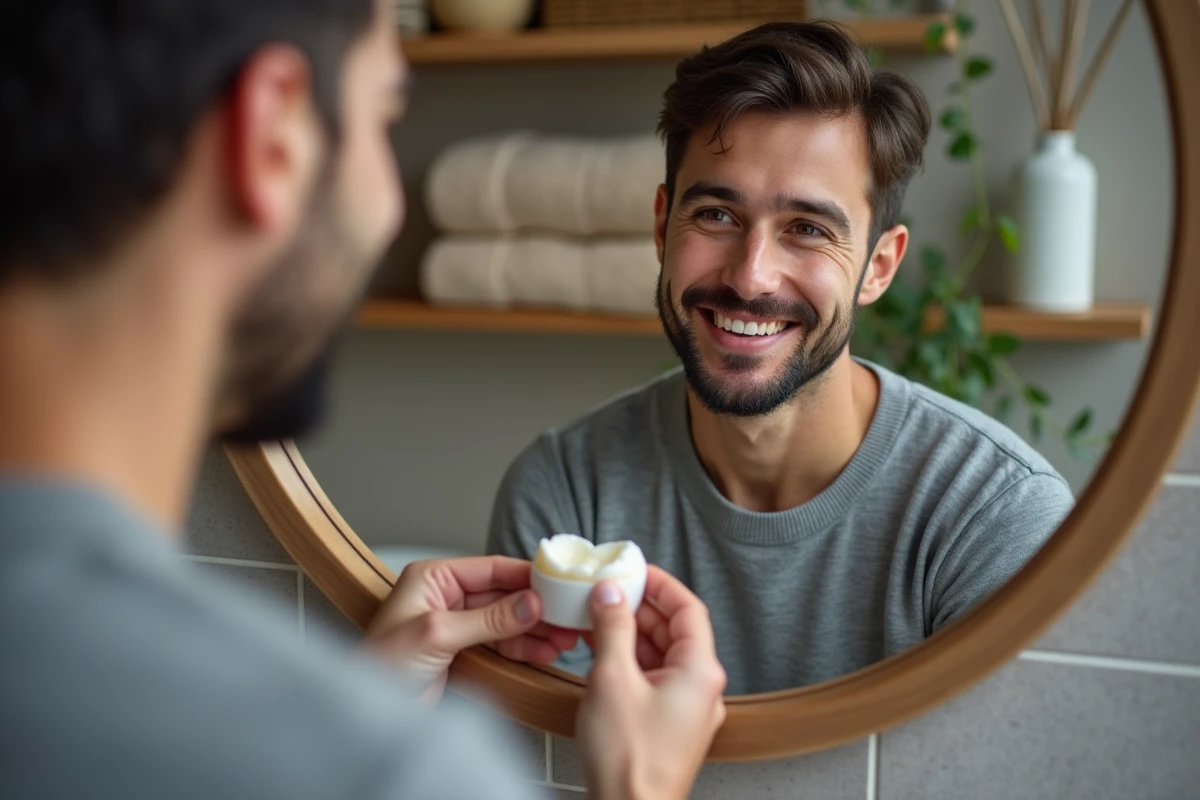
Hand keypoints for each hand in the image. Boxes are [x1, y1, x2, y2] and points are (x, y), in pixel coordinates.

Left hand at [363, 556, 578, 701]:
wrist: (366, 713)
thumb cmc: (380, 665)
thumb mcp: (437, 634)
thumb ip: (488, 618)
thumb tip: (531, 602)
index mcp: (433, 578)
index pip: (490, 568)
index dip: (527, 576)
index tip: (559, 583)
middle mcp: (445, 597)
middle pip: (503, 594)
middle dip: (537, 607)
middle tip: (568, 616)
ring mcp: (455, 625)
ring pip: (506, 621)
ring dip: (535, 629)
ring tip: (564, 638)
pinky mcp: (461, 652)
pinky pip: (500, 643)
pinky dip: (523, 647)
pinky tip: (544, 651)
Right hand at [575, 566, 726, 799]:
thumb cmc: (630, 761)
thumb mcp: (612, 680)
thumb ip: (612, 629)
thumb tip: (611, 594)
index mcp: (700, 671)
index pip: (687, 608)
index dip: (660, 583)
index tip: (635, 570)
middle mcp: (702, 688)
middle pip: (675, 629)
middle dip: (640, 607)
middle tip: (609, 591)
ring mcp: (688, 708)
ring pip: (663, 654)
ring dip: (632, 633)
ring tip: (599, 619)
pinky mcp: (670, 724)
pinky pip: (655, 677)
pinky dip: (632, 660)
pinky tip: (605, 653)